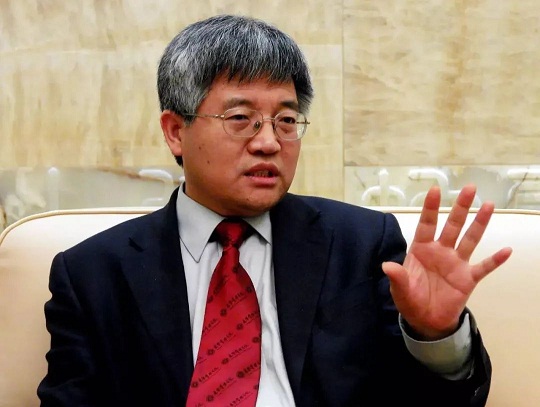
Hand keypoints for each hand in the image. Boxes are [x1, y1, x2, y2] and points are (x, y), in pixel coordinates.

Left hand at [382, 184, 511, 339]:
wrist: (426, 321)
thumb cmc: (410, 300)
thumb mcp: (400, 290)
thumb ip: (397, 277)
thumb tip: (387, 266)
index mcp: (421, 249)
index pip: (426, 224)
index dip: (430, 207)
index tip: (435, 189)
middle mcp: (440, 251)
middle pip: (452, 225)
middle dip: (460, 207)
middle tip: (470, 187)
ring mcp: (456, 263)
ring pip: (469, 239)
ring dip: (479, 223)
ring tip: (488, 205)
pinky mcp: (468, 278)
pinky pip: (484, 267)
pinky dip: (495, 260)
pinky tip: (507, 250)